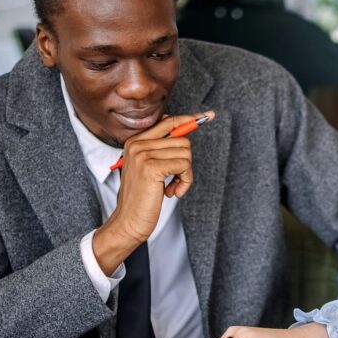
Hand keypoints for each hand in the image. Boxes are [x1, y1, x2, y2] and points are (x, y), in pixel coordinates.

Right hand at [92, 112, 214, 272]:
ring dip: (185, 174)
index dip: (190, 119)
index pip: (168, 122)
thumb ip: (162, 149)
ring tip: (172, 187)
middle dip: (185, 163)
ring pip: (186, 153)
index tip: (209, 115)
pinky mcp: (151, 167)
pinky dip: (185, 181)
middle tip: (174, 180)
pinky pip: (184, 166)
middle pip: (182, 139)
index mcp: (135, 141)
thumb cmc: (143, 198)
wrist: (128, 221)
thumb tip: (185, 129)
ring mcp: (142, 154)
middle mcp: (137, 144)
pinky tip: (172, 192)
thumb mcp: (149, 168)